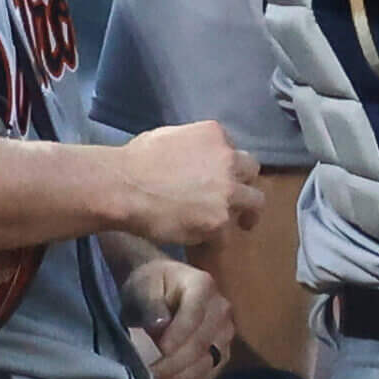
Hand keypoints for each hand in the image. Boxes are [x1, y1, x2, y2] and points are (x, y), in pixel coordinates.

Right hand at [115, 121, 263, 246]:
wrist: (124, 186)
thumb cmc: (135, 160)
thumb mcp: (169, 137)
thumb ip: (192, 146)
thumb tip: (193, 158)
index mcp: (215, 135)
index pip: (233, 150)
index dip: (227, 166)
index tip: (220, 177)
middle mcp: (228, 160)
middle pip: (252, 172)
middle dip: (244, 184)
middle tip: (238, 199)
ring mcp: (228, 191)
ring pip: (254, 203)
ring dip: (245, 213)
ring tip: (239, 225)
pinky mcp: (220, 220)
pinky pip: (228, 234)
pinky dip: (218, 239)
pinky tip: (207, 243)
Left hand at [119, 257, 234, 378]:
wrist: (162, 289)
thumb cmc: (151, 285)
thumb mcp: (143, 285)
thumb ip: (151, 303)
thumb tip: (160, 325)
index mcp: (203, 286)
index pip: (194, 315)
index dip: (178, 335)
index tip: (159, 351)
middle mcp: (221, 310)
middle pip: (201, 345)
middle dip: (172, 366)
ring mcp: (225, 335)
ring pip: (206, 366)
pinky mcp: (221, 355)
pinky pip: (207, 377)